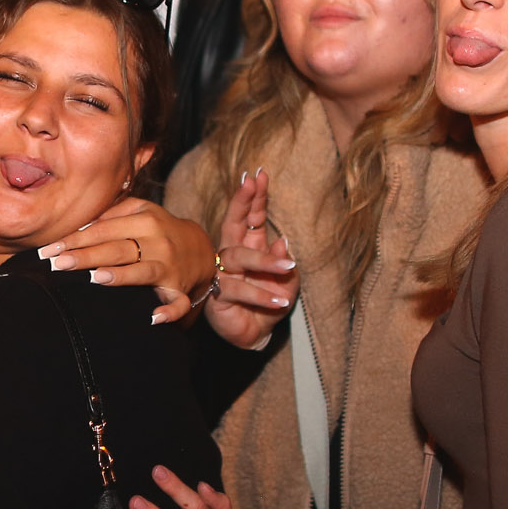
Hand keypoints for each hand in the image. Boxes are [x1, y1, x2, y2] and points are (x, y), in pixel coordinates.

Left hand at [38, 199, 215, 325]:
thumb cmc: (157, 229)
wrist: (199, 247)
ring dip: (120, 276)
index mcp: (144, 219)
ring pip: (141, 272)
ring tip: (94, 277)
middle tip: (57, 264)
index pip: (103, 229)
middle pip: (116, 249)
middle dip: (85, 256)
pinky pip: (177, 304)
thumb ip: (111, 214)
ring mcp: (169, 267)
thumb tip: (77, 226)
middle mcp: (157, 242)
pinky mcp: (179, 290)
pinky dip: (168, 312)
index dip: (75, 238)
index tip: (49, 249)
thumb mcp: (139, 211)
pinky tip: (153, 318)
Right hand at [205, 168, 297, 350]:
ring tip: (288, 267)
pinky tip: (281, 300)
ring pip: (239, 257)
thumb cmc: (270, 303)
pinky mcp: (219, 296)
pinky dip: (261, 295)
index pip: (252, 217)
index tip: (260, 174)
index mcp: (251, 246)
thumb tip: (282, 239)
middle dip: (242, 202)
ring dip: (265, 261)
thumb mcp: (288, 281)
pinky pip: (239, 290)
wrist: (256, 334)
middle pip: (234, 223)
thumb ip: (284, 261)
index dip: (256, 197)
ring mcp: (223, 273)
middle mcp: (234, 255)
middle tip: (251, 183)